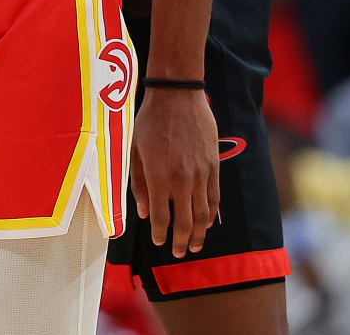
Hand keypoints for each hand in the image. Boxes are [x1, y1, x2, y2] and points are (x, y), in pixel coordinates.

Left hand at [129, 87, 219, 257]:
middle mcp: (182, 180)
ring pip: (203, 214)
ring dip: (199, 233)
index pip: (162, 217)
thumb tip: (144, 214)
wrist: (178, 97)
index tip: (160, 243)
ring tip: (195, 245)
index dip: (161, 234)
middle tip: (180, 253)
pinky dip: (211, 214)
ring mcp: (201, 174)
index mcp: (159, 177)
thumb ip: (138, 184)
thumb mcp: (134, 151)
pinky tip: (207, 222)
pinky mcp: (214, 167)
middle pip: (185, 222)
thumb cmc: (150, 121)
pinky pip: (214, 197)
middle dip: (182, 241)